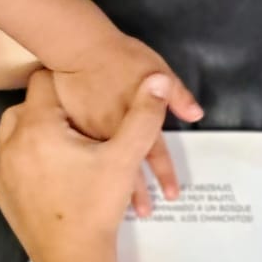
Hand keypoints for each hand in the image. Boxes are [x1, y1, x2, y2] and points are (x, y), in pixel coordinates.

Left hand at [0, 69, 170, 261]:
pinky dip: (26, 154)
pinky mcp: (0, 190)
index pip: (42, 81)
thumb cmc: (96, 206)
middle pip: (26, 105)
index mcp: (37, 128)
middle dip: (52, 108)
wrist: (71, 260)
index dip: (66, 81)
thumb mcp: (126, 158)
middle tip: (82, 123)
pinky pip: (8, 157)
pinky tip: (53, 167)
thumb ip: (144, 116)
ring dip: (36, 130)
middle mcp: (10, 143)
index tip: (85, 91)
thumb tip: (158, 79)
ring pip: (13, 131)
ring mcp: (0, 168)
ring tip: (69, 144)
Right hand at [52, 31, 201, 212]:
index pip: (154, 153)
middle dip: (136, 193)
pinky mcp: (65, 133)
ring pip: (99, 168)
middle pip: (126, 169)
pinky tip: (80, 187)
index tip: (172, 195)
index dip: (164, 174)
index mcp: (135, 120)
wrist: (78, 48)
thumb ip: (176, 93)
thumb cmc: (121, 57)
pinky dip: (80, 174)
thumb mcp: (156, 68)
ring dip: (107, 189)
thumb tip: (196, 115)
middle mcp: (112, 134)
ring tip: (115, 211)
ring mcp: (86, 136)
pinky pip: (74, 159)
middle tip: (144, 213)